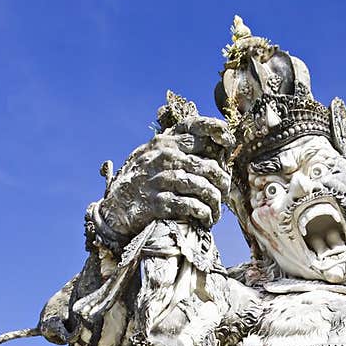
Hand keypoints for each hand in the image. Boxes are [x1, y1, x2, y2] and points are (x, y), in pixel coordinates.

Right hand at [94, 117, 232, 244]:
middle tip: (225, 190)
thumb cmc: (143, 180)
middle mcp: (162, 158)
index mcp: (164, 142)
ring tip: (217, 210)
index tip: (230, 143)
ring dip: (214, 200)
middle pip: (205, 164)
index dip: (218, 132)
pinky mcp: (157, 203)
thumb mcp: (154, 156)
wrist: (115, 207)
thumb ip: (178, 148)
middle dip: (221, 180)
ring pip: (199, 185)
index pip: (196, 128)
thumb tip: (213, 146)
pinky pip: (188, 205)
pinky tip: (206, 217)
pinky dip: (202, 212)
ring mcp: (158, 180)